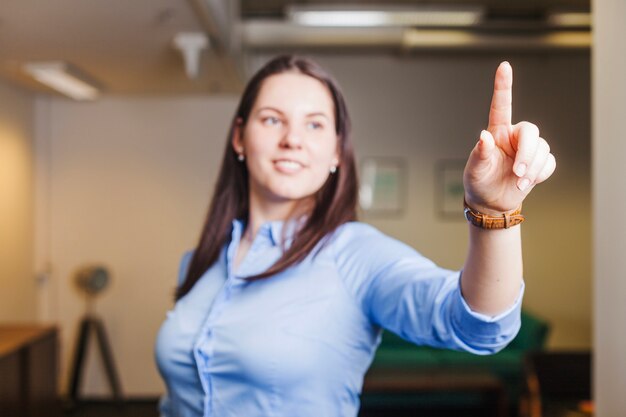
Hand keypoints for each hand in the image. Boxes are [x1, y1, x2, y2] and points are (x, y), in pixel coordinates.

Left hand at [463, 62, 555, 214]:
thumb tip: (484, 136)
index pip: (501, 105)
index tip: (504, 66)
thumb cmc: (479, 181)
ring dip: (532, 168)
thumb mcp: (475, 169)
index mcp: (497, 132)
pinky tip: (527, 182)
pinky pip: (549, 162)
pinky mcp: (539, 162)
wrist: (491, 202)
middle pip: (532, 131)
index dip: (503, 85)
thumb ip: (480, 153)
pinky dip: (540, 174)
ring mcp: (528, 149)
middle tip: (518, 172)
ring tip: (518, 182)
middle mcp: (514, 136)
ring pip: (542, 149)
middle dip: (527, 153)